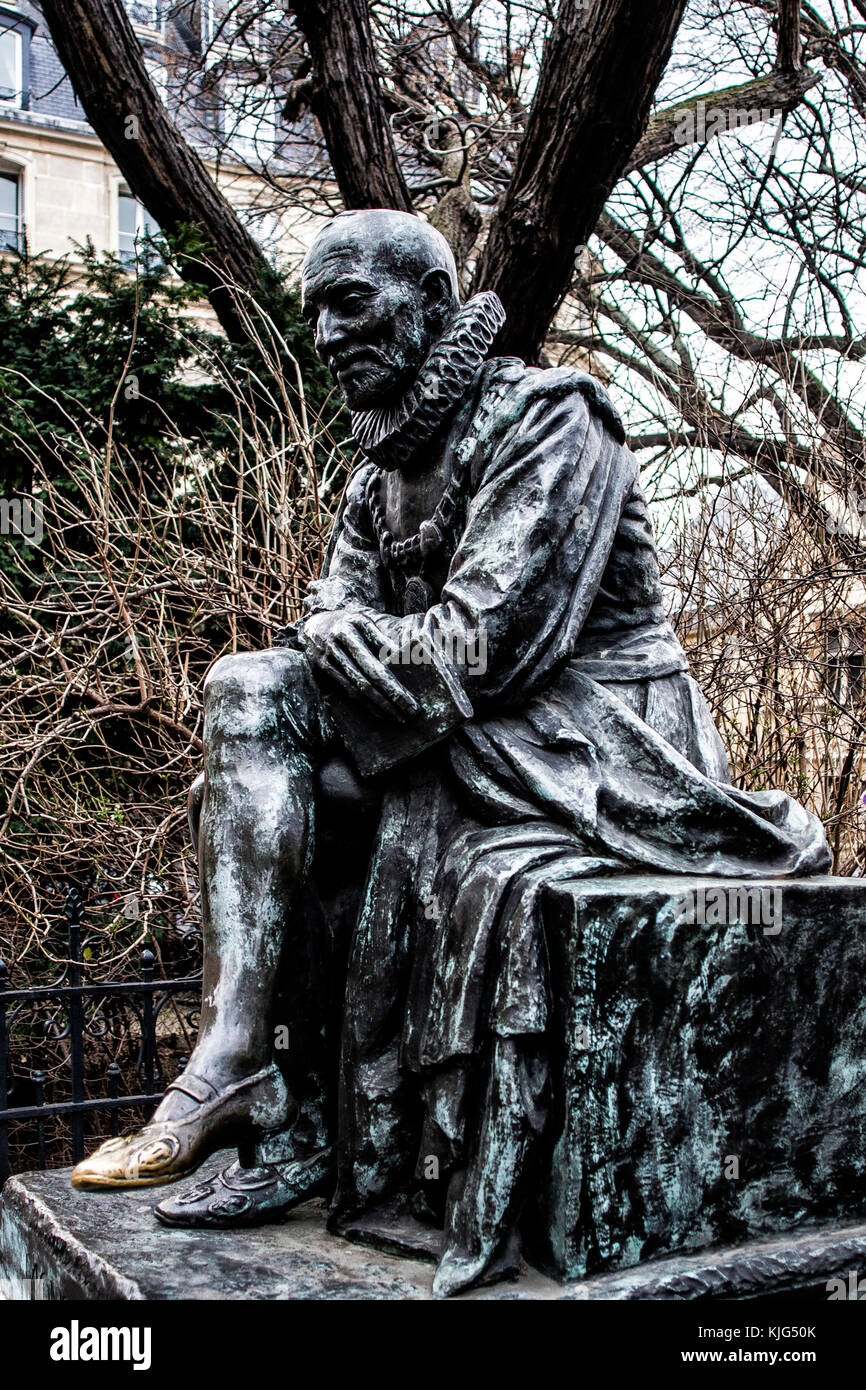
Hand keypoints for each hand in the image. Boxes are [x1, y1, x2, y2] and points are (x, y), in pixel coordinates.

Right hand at [301, 611, 418, 722]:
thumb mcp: (360, 620)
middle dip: (389, 700)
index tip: (410, 700)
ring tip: (397, 716)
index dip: (392, 686)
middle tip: (409, 713)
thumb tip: (397, 654)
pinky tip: (378, 711)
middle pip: (365, 682)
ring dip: (378, 705)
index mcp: (347, 633)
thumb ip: (378, 636)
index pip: (373, 666)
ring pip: (355, 690)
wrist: (311, 626)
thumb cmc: (345, 623)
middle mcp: (335, 649)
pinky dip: (364, 703)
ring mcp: (327, 663)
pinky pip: (346, 691)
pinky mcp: (322, 673)